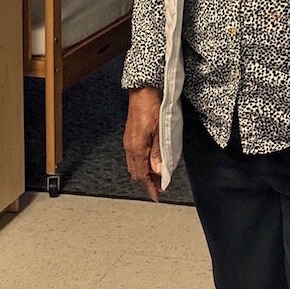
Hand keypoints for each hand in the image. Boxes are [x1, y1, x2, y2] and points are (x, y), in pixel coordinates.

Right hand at [123, 87, 162, 201]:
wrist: (142, 92)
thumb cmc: (152, 108)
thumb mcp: (161, 132)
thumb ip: (160, 153)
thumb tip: (160, 171)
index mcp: (136, 148)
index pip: (142, 175)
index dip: (149, 187)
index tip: (156, 196)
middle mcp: (130, 147)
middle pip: (136, 172)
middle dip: (146, 182)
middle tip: (158, 188)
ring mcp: (129, 142)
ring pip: (135, 165)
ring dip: (144, 173)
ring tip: (155, 177)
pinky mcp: (131, 136)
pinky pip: (134, 156)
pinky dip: (141, 164)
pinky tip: (149, 162)